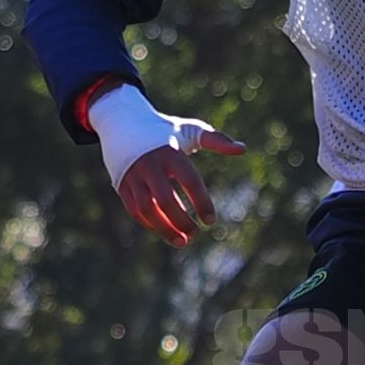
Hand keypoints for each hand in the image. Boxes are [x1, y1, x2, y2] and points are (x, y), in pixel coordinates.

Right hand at [118, 124, 244, 247]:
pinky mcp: (122, 185)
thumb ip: (216, 140)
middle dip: (182, 221)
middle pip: (165, 199)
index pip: (189, 181)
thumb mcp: (190, 131)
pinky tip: (166, 231)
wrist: (123, 122)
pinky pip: (135, 210)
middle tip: (195, 233)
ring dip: (164, 229)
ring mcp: (133, 176)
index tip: (210, 221)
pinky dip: (151, 224)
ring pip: (147, 209)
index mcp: (170, 152)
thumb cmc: (165, 131)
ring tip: (182, 241)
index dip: (201, 203)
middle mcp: (149, 164)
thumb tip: (243, 150)